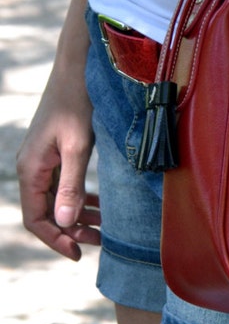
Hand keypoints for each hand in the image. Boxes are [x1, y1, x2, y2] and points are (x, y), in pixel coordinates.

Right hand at [17, 69, 100, 260]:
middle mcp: (31, 167)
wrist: (77, 70)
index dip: (55, 239)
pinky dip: (79, 198)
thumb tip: (63, 222)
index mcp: (31, 169)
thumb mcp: (77, 146)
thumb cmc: (78, 103)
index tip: (78, 254)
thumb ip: (70, 185)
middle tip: (99, 241)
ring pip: (55, 200)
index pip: (35, 218)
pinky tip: (99, 205)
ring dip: (76, 215)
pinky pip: (62, 185)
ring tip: (103, 228)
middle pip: (45, 212)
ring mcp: (42, 160)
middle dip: (70, 230)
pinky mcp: (54, 152)